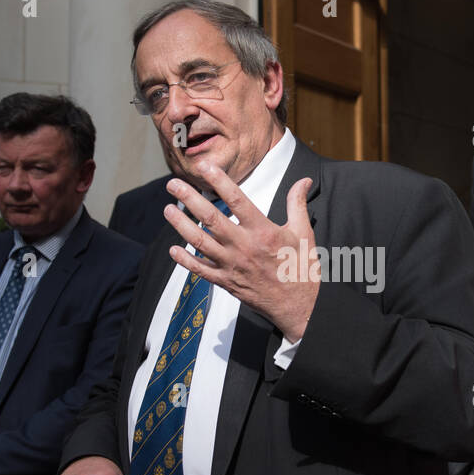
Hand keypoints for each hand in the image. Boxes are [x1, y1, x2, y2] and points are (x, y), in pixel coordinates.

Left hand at [164, 164, 320, 340]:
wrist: (298, 307)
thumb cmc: (301, 268)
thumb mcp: (303, 233)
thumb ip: (298, 204)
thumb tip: (305, 180)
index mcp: (263, 232)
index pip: (237, 200)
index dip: (220, 181)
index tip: (205, 167)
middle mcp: (244, 247)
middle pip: (211, 219)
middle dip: (189, 199)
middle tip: (173, 184)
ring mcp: (232, 266)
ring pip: (200, 242)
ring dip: (181, 225)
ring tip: (168, 210)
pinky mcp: (226, 282)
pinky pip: (201, 270)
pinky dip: (185, 261)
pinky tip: (173, 250)